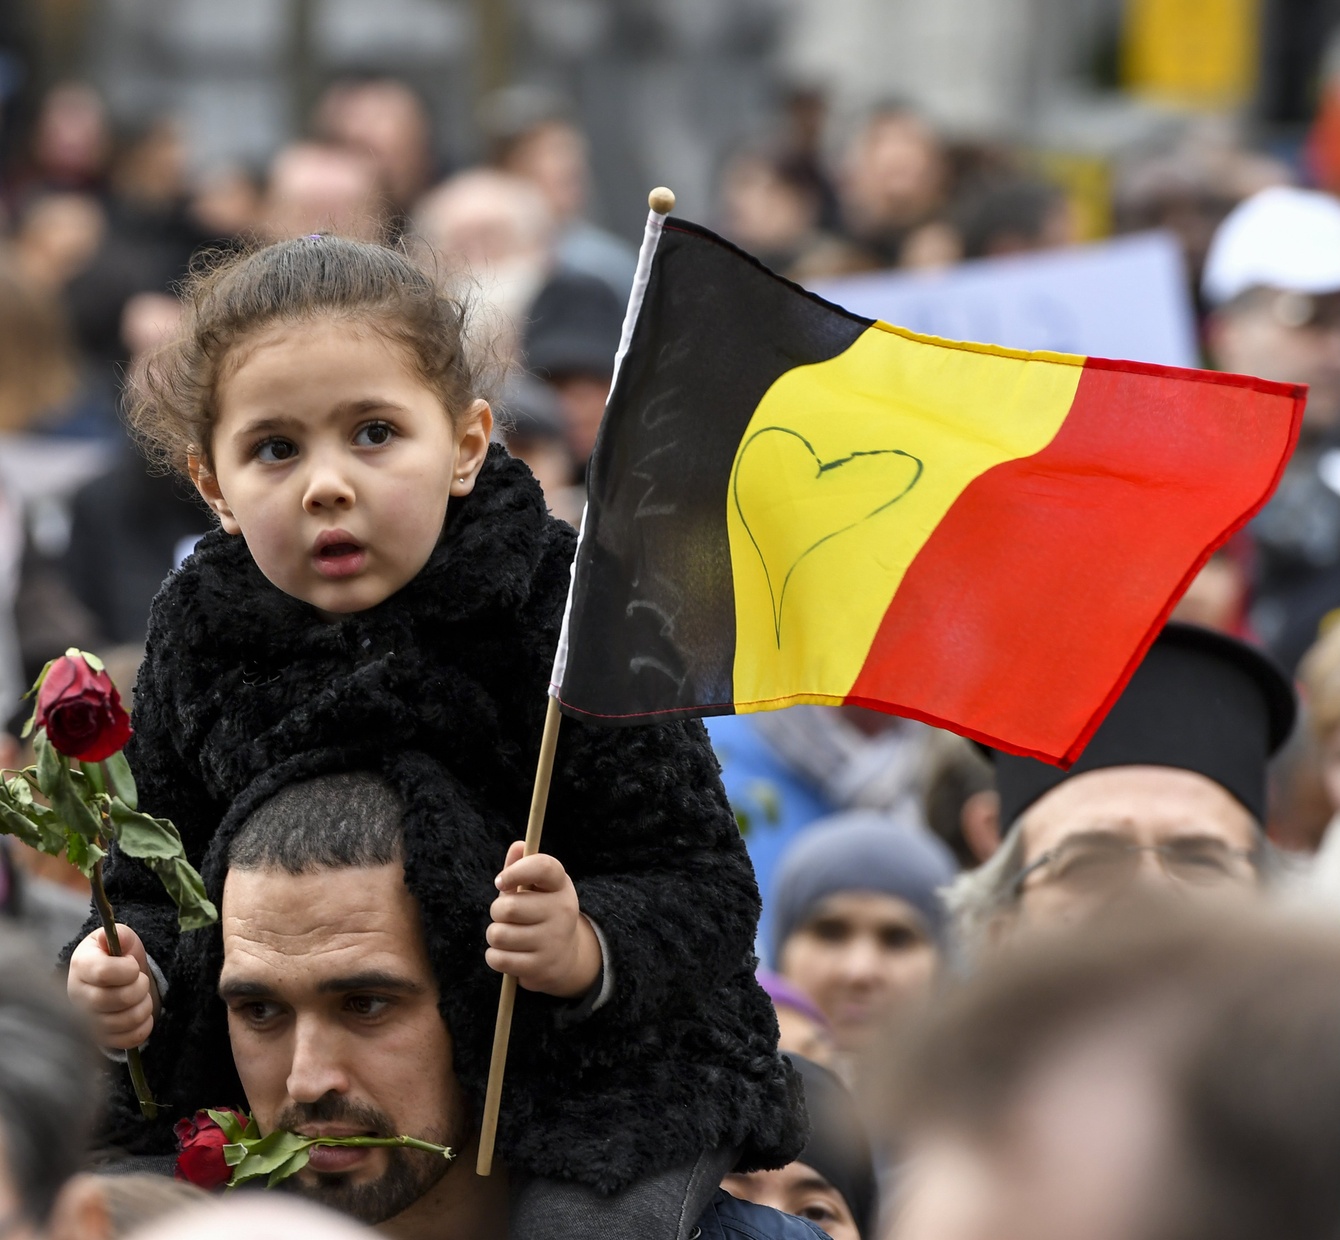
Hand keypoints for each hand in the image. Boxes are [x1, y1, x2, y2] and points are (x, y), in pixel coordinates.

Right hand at [67, 926, 159, 1049]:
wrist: (118, 979)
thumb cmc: (119, 957)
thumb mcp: (122, 939)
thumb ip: (121, 935)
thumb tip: (111, 938)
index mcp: (81, 965)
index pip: (104, 972)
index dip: (127, 969)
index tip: (132, 965)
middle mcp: (77, 995)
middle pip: (116, 999)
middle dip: (139, 987)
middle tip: (140, 980)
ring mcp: (86, 1020)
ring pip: (124, 1021)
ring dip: (143, 1006)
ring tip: (141, 996)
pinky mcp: (101, 1039)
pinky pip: (128, 1039)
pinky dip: (143, 1026)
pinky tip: (140, 1013)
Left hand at [487, 842, 602, 997]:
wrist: (565, 957)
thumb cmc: (540, 912)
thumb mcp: (535, 888)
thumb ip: (521, 867)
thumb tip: (518, 846)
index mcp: (560, 885)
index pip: (543, 867)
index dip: (516, 871)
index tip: (500, 881)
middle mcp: (562, 911)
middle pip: (508, 907)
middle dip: (497, 911)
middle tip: (506, 915)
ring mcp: (553, 941)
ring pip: (498, 935)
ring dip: (495, 935)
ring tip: (508, 935)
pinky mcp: (541, 967)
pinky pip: (498, 958)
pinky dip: (495, 956)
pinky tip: (508, 953)